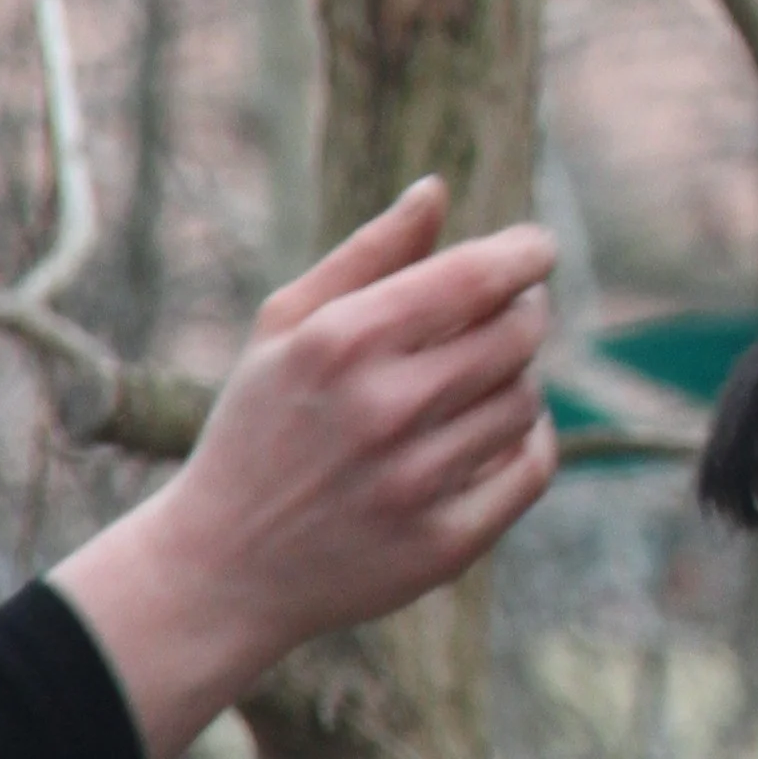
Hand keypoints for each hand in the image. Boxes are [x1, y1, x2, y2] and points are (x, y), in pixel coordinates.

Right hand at [51, 184, 560, 758]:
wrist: (220, 568)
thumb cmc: (257, 428)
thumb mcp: (285, 328)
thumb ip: (367, 254)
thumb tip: (435, 190)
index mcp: (341, 342)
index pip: (476, 277)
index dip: (526, 253)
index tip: (538, 249)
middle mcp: (383, 409)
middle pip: (518, 334)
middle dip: (525, 312)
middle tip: (508, 313)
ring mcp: (415, 483)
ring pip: (527, 399)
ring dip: (516, 380)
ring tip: (477, 383)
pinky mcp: (441, 546)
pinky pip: (532, 469)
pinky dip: (530, 442)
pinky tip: (499, 432)